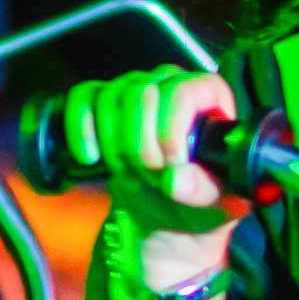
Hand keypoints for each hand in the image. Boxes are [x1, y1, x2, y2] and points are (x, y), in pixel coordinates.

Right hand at [53, 67, 240, 299]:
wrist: (170, 216)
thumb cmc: (203, 202)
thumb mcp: (217, 202)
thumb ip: (203, 190)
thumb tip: (175, 179)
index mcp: (210, 96)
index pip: (182, 91)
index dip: (171, 129)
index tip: (171, 165)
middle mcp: (172, 83)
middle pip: (142, 93)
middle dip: (141, 145)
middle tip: (153, 178)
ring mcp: (136, 90)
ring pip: (111, 97)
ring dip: (115, 146)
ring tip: (132, 177)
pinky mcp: (105, 105)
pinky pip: (83, 98)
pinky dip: (81, 128)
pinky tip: (90, 157)